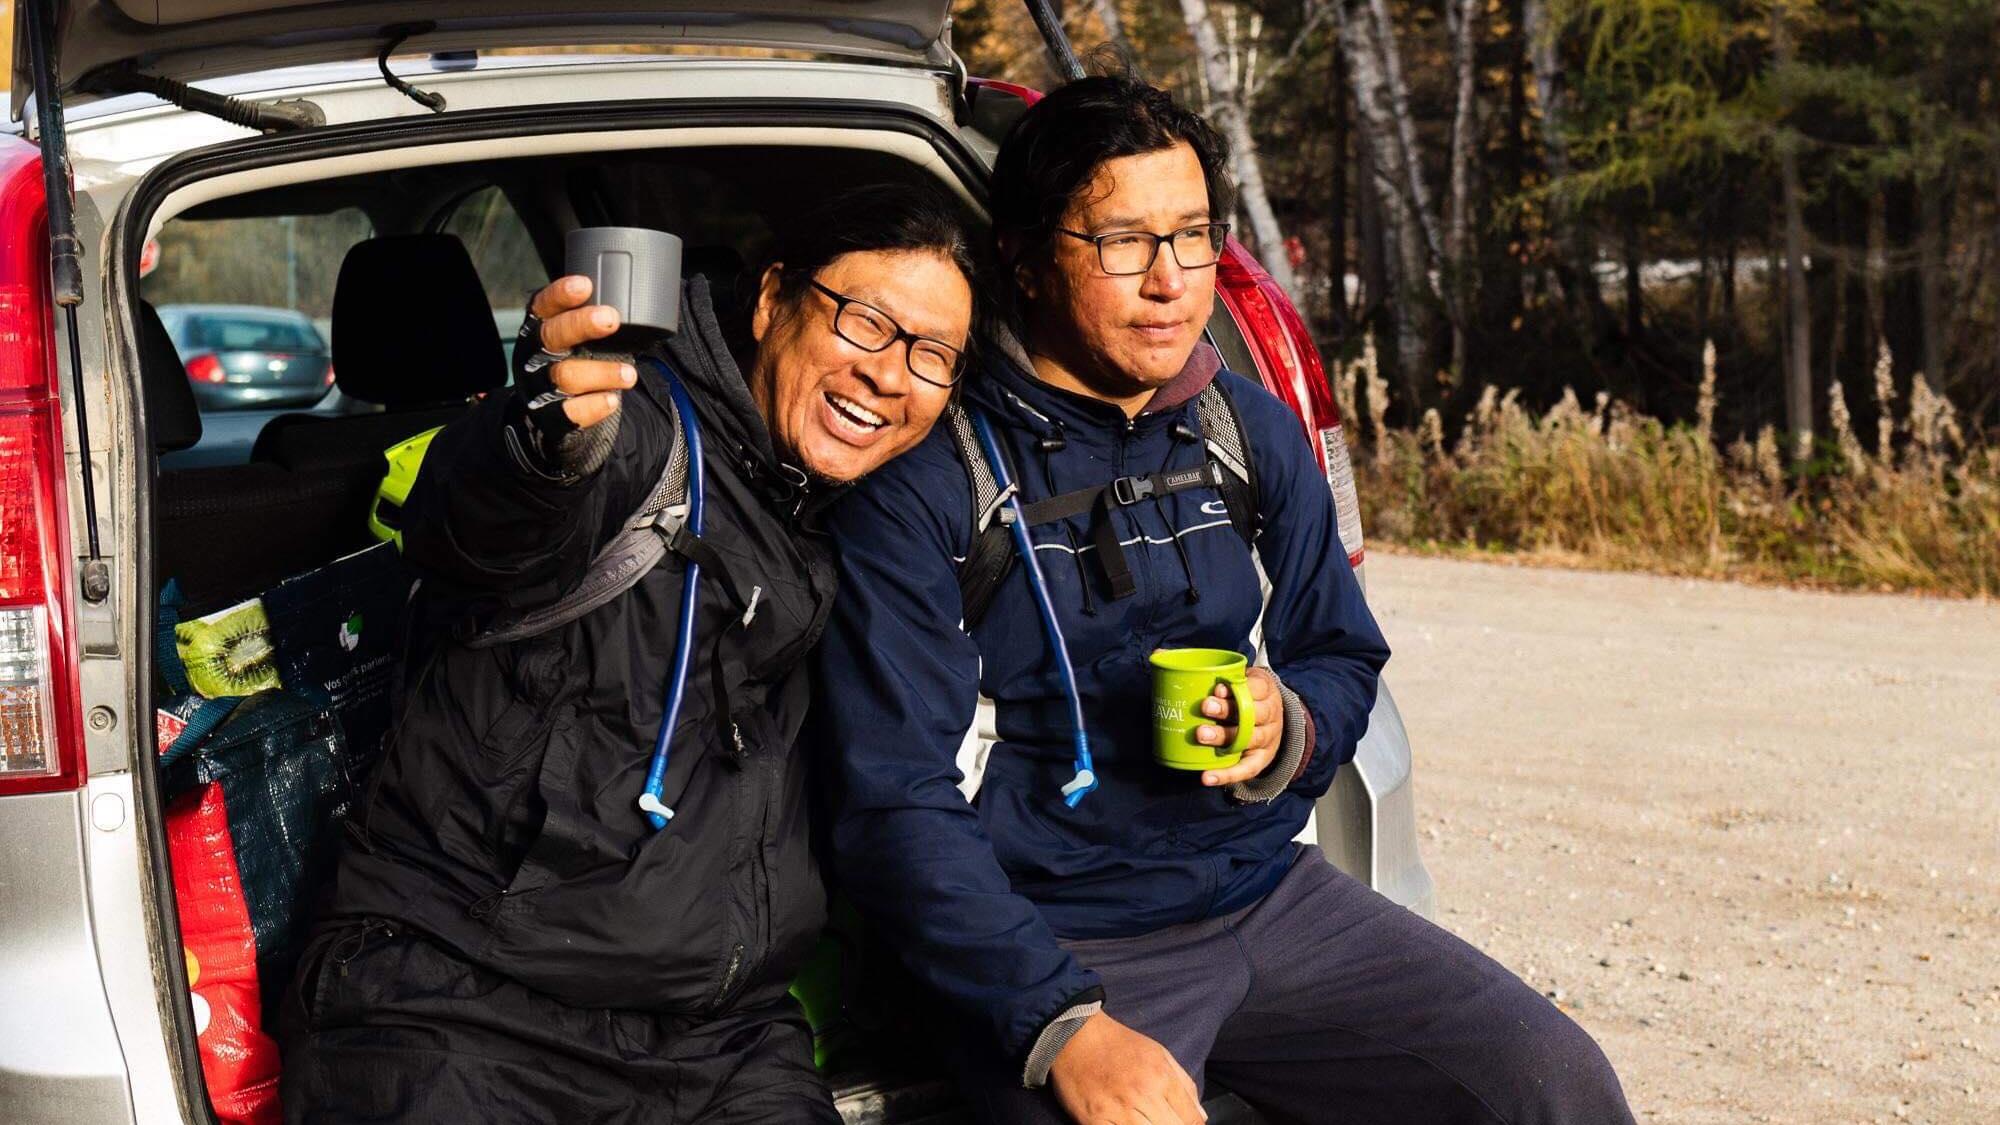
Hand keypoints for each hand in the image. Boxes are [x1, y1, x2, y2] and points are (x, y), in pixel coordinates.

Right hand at [519, 275, 636, 429]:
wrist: (550, 414)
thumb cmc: (573, 363)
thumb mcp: (575, 339)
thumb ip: (592, 321)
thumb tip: (639, 299)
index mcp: (539, 329)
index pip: (543, 306)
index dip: (560, 295)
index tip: (585, 284)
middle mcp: (533, 356)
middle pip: (552, 335)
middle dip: (581, 324)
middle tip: (611, 318)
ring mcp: (539, 388)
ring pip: (566, 376)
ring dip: (601, 373)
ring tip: (629, 375)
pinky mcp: (549, 418)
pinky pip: (569, 413)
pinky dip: (593, 406)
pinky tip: (611, 400)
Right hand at [1049, 1014, 1205, 1124]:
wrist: (1075, 1034)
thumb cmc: (1119, 1044)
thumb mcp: (1159, 1054)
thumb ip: (1184, 1084)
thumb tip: (1200, 1117)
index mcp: (1161, 1078)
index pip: (1191, 1120)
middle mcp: (1142, 1096)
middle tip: (1162, 1121)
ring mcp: (1117, 1111)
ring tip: (1144, 1122)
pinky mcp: (1094, 1121)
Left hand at [1195, 666, 1282, 787]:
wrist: (1272, 720)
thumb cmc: (1243, 695)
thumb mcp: (1236, 677)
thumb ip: (1203, 668)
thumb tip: (1159, 655)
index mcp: (1265, 690)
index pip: (1257, 688)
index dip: (1238, 688)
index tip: (1217, 688)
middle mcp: (1271, 714)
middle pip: (1253, 713)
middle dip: (1228, 710)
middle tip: (1204, 707)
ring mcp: (1268, 738)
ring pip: (1249, 739)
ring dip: (1224, 737)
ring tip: (1200, 734)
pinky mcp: (1261, 759)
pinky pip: (1247, 770)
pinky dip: (1227, 775)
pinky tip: (1207, 777)